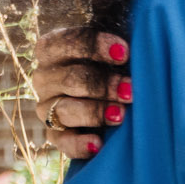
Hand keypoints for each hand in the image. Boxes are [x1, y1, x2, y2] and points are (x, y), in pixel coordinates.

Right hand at [33, 28, 131, 159]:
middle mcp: (45, 78)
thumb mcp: (116, 49)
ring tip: (121, 115)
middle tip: (131, 89)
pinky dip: (78, 144)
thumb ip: (119, 44)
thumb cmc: (115, 64)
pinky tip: (97, 144)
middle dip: (103, 84)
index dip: (94, 46)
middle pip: (70, 79)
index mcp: (53, 49)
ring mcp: (47, 107)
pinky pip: (61, 141)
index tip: (125, 52)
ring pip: (64, 110)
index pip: (64, 42)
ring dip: (94, 112)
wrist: (112, 97)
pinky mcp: (55, 134)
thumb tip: (140, 39)